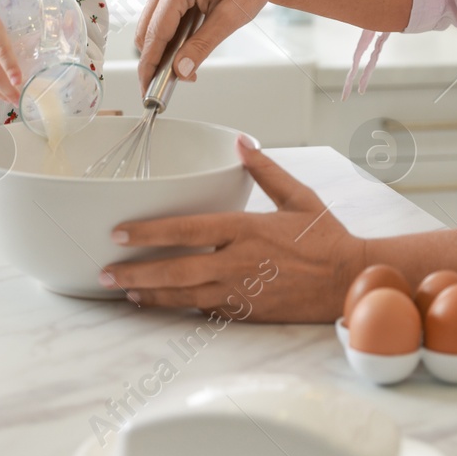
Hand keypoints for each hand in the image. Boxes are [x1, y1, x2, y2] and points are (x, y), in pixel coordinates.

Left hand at [100, 137, 365, 322]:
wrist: (350, 281)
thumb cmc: (326, 238)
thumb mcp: (299, 197)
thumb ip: (265, 170)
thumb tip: (242, 142)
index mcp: (246, 230)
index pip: (187, 230)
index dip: (150, 232)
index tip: (120, 233)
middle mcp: (238, 263)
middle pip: (176, 270)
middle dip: (137, 272)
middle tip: (106, 272)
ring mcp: (241, 292)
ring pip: (185, 296)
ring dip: (151, 294)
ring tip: (125, 291)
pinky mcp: (247, 312)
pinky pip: (205, 310)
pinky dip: (179, 307)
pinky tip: (160, 304)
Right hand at [135, 0, 279, 89]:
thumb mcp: (231, 18)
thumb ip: (203, 45)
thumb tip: (180, 70)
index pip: (156, 31)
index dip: (150, 64)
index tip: (147, 88)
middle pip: (146, 32)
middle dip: (154, 62)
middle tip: (168, 87)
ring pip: (149, 29)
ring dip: (161, 52)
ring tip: (184, 70)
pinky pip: (159, 22)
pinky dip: (168, 41)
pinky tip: (184, 53)